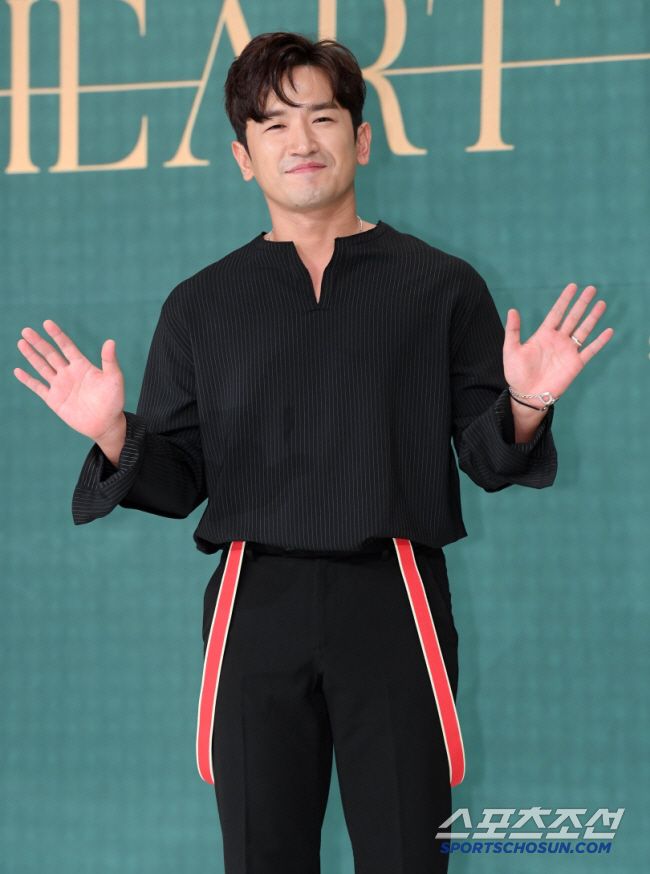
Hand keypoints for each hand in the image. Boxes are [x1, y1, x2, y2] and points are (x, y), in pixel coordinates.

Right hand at [13, 319, 125, 441]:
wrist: (105, 424)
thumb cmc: (113, 401)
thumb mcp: (114, 379)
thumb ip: (110, 361)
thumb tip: (111, 341)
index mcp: (82, 366)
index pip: (67, 346)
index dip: (57, 335)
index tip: (47, 323)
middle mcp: (69, 373)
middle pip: (50, 354)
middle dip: (38, 343)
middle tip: (26, 330)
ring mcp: (60, 386)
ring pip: (42, 367)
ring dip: (31, 355)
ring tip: (21, 342)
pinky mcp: (54, 399)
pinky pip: (38, 387)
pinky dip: (27, 380)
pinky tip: (17, 371)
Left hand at [503, 283, 613, 401]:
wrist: (527, 395)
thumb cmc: (517, 374)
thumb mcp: (511, 350)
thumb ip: (513, 330)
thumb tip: (512, 310)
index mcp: (544, 335)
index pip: (557, 313)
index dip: (565, 300)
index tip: (573, 286)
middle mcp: (558, 340)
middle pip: (573, 317)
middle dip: (582, 303)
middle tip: (591, 288)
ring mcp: (568, 351)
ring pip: (584, 330)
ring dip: (592, 317)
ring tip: (601, 303)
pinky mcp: (575, 364)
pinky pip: (590, 350)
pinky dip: (600, 341)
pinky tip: (608, 331)